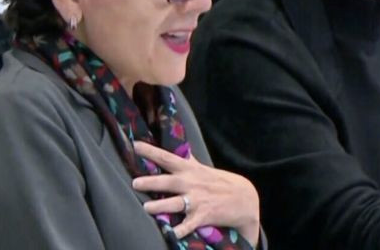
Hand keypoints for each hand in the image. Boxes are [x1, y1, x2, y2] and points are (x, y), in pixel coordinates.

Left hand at [131, 141, 259, 245]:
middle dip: (151, 182)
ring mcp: (197, 200)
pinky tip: (171, 234)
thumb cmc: (219, 182)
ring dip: (160, 206)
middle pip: (168, 182)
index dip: (151, 151)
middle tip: (135, 182)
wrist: (244, 198)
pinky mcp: (203, 216)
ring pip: (175, 203)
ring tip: (146, 207)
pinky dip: (181, 230)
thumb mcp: (203, 168)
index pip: (167, 158)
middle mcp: (191, 184)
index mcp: (190, 170)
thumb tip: (177, 146)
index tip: (136, 145)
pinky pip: (189, 225)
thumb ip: (188, 159)